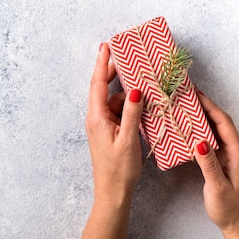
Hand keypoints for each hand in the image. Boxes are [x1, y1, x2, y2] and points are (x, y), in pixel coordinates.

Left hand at [85, 43, 142, 206]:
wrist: (112, 192)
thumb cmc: (119, 169)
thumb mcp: (129, 139)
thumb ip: (132, 113)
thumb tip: (136, 89)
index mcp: (97, 117)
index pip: (98, 83)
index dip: (102, 63)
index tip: (106, 46)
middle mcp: (96, 117)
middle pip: (103, 87)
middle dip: (113, 71)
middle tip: (126, 56)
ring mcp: (102, 124)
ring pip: (113, 100)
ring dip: (126, 91)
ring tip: (142, 80)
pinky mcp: (109, 131)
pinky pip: (118, 111)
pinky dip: (129, 105)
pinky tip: (142, 104)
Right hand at [194, 92, 238, 235]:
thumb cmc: (229, 209)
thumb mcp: (217, 187)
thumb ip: (209, 165)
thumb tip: (199, 142)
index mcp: (237, 153)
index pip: (223, 123)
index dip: (210, 107)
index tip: (196, 94)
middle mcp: (236, 151)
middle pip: (221, 122)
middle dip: (206, 107)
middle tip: (189, 95)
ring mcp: (231, 155)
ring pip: (217, 130)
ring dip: (203, 117)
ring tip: (187, 106)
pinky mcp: (224, 161)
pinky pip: (213, 140)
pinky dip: (202, 130)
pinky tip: (191, 128)